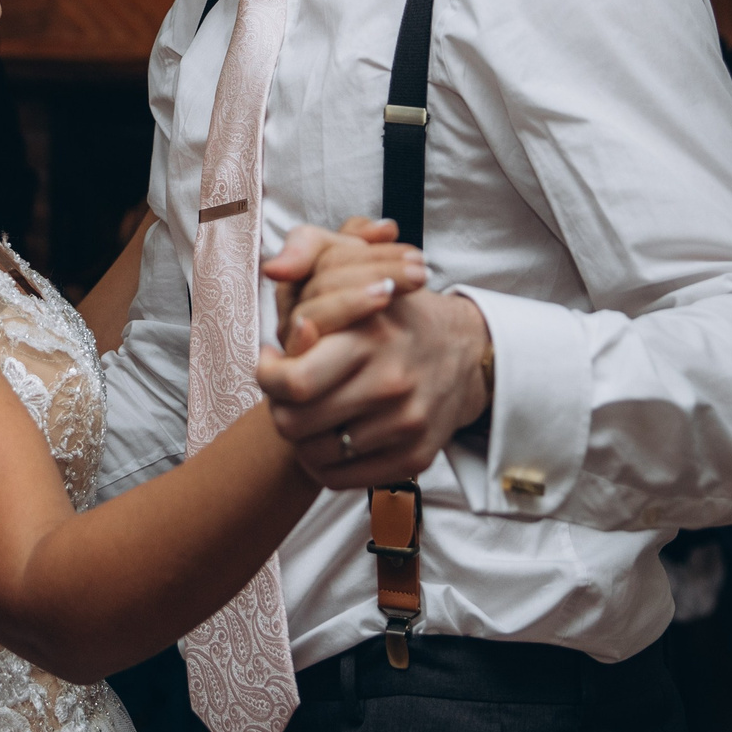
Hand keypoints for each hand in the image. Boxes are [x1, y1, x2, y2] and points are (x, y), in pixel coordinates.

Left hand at [256, 223, 491, 488]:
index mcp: (371, 335)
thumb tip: (274, 270)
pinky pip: (341, 478)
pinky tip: (328, 433)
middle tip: (286, 390)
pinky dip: (324, 462)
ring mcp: (406, 424)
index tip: (271, 361)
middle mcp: (391, 383)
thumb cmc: (391, 307)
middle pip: (295, 424)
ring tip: (309, 409)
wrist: (464, 351)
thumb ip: (307, 253)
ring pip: (313, 455)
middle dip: (278, 407)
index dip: (267, 375)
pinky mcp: (415, 456)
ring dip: (300, 435)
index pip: (295, 382)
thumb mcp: (351, 261)